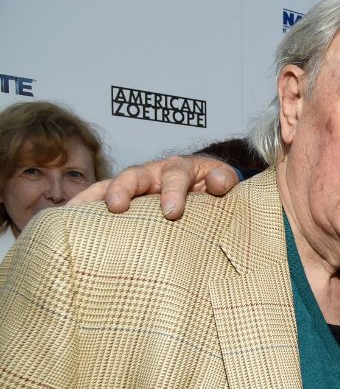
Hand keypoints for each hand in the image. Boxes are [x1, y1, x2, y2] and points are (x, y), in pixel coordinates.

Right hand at [68, 155, 239, 219]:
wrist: (203, 185)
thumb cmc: (212, 185)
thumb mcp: (222, 180)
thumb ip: (223, 180)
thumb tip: (219, 183)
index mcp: (179, 168)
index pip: (175, 176)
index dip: (172, 192)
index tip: (172, 212)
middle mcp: (151, 173)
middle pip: (133, 176)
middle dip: (123, 189)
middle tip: (117, 206)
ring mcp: (133, 186)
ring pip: (109, 186)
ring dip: (93, 198)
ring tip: (76, 212)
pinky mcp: (123, 199)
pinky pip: (98, 201)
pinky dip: (83, 208)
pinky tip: (66, 221)